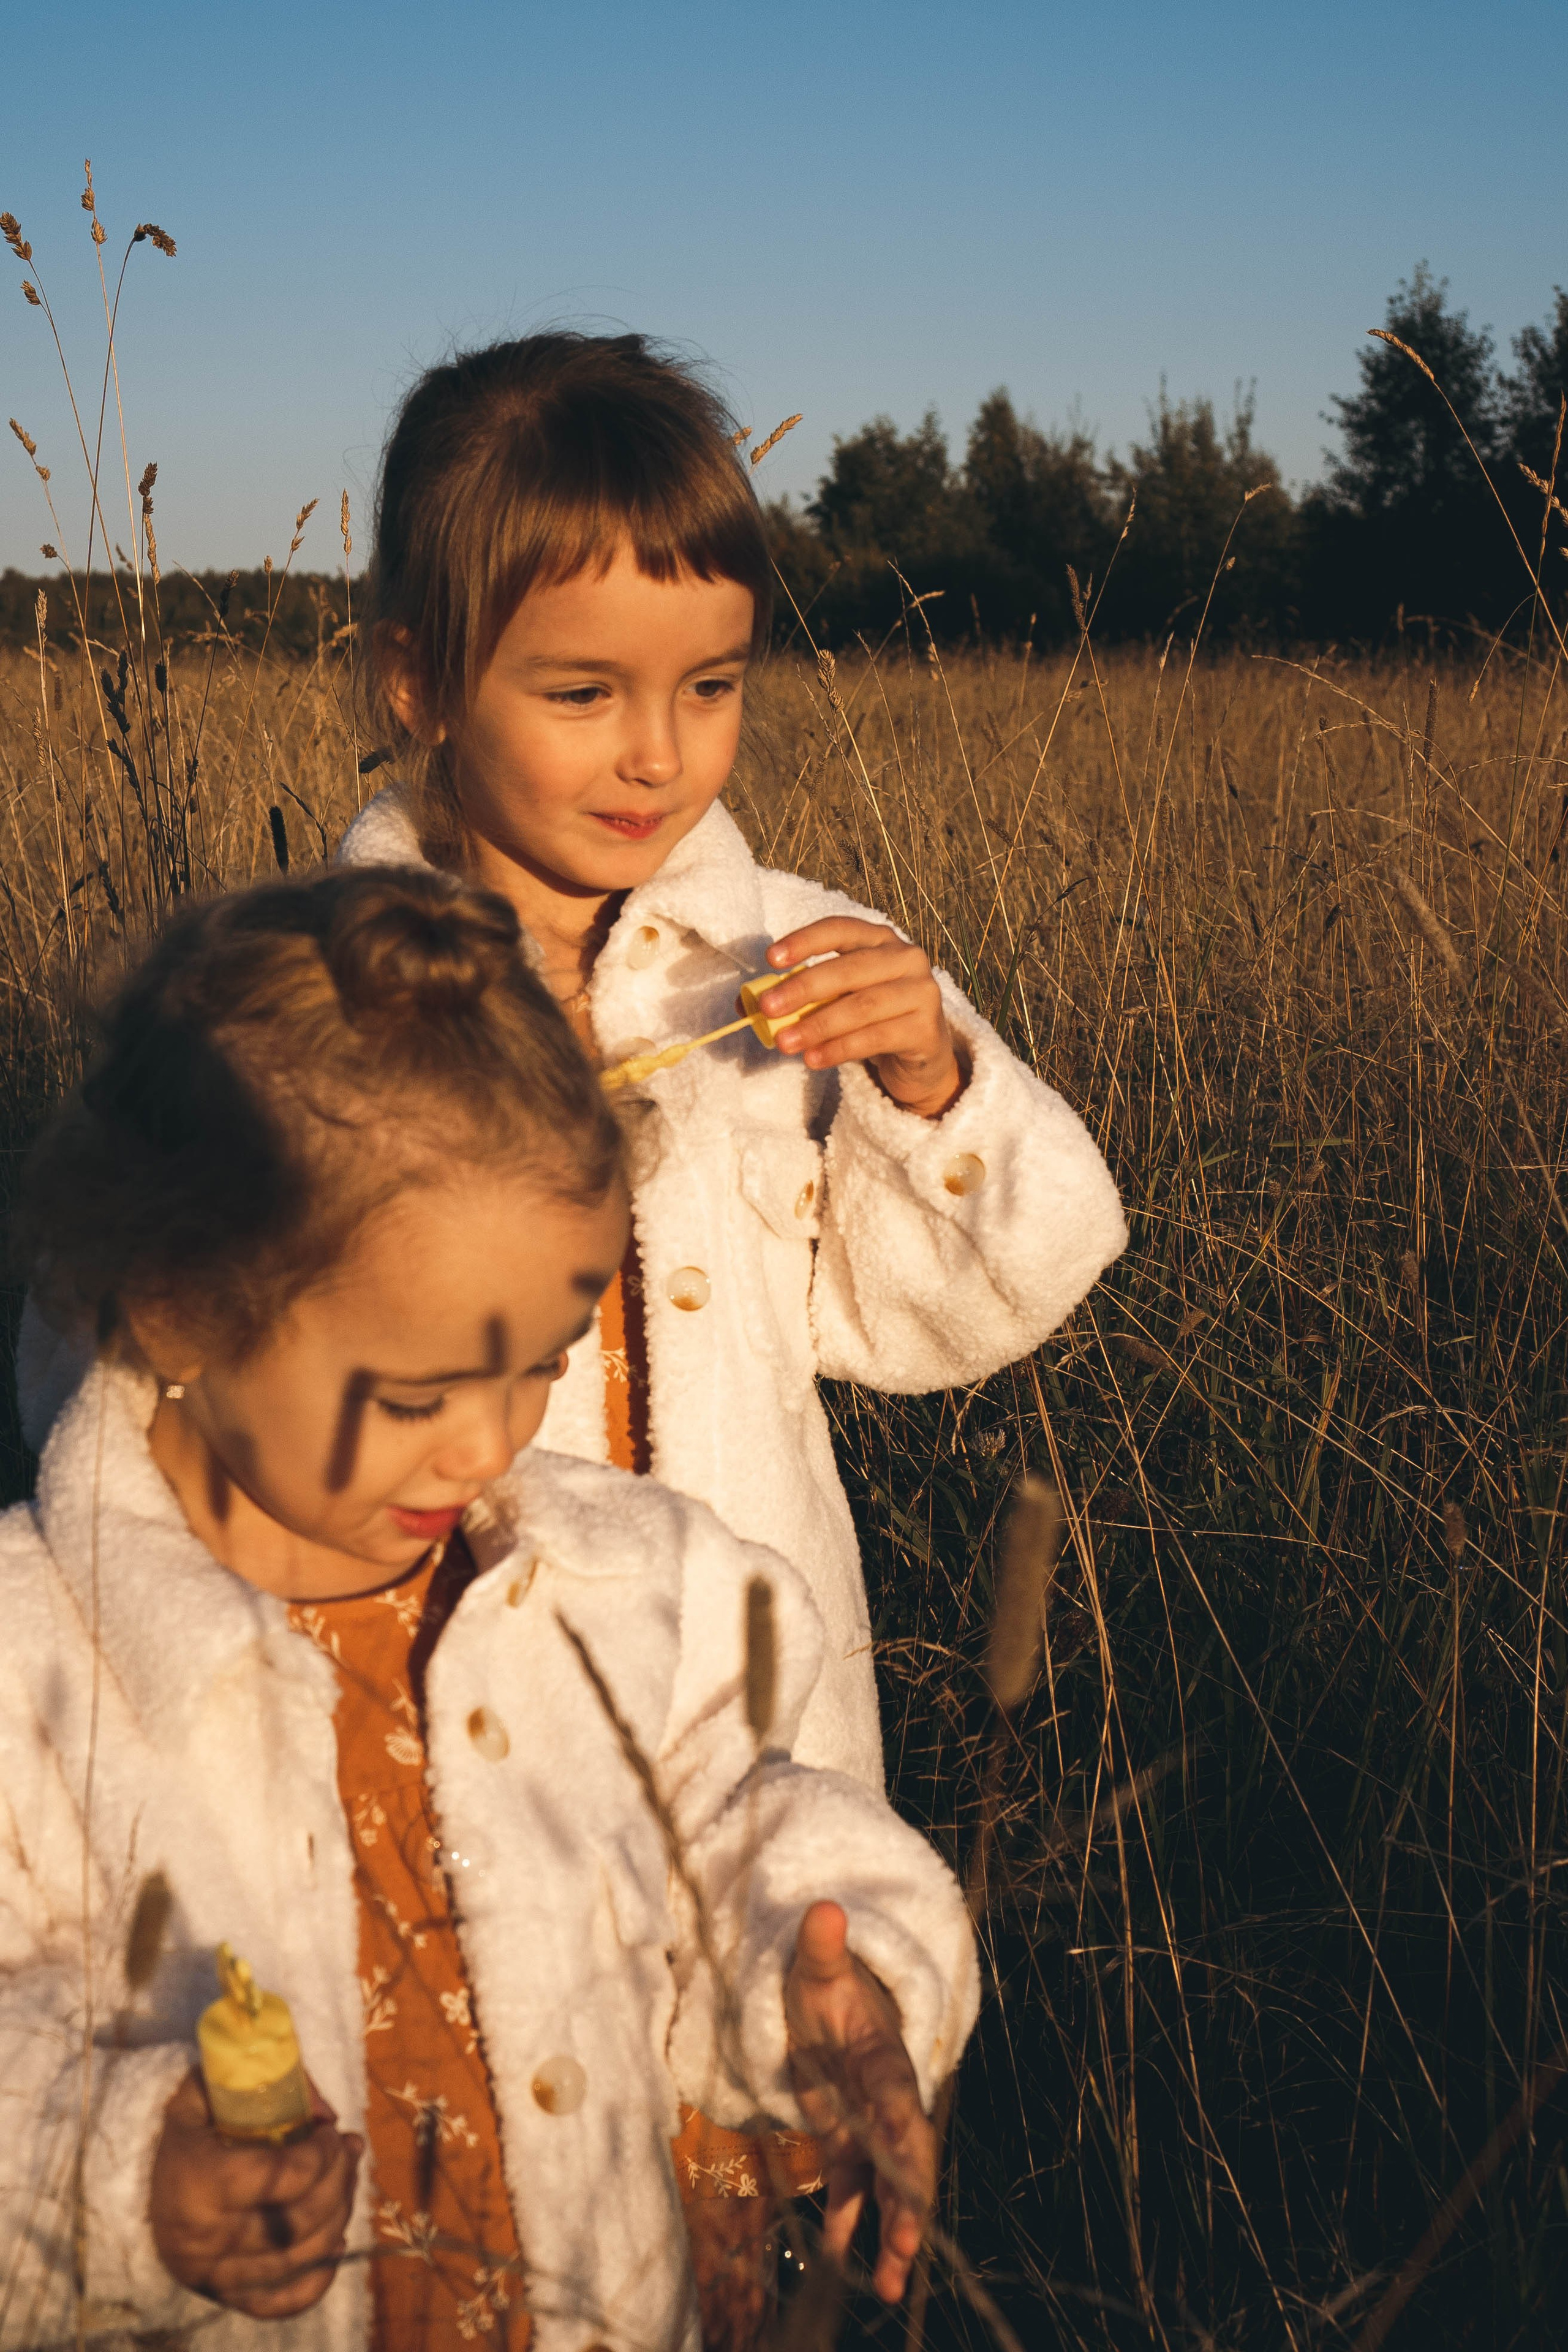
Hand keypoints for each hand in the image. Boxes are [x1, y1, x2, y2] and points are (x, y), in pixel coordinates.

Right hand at [150, 2069, 361, 2317]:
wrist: (145, 2195)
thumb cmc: (188, 2135)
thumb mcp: (206, 2091)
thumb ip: (264, 2084)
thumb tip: (324, 2113)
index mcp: (199, 2185)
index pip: (281, 2178)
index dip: (321, 2154)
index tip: (332, 2130)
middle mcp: (206, 2241)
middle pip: (299, 2221)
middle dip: (339, 2179)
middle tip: (350, 2148)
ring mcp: (218, 2278)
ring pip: (304, 2257)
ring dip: (341, 2214)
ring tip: (348, 2179)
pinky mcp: (230, 2300)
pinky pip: (288, 2302)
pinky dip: (322, 2274)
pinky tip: (336, 2239)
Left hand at [759, 919, 964, 1117]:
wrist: (922, 1057)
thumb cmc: (871, 1020)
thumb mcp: (836, 1000)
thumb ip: (799, 996)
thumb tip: (744, 1004)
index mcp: (880, 940)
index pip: (841, 929)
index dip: (805, 941)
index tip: (770, 959)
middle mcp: (906, 958)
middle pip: (849, 969)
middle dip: (803, 989)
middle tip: (767, 1008)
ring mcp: (922, 992)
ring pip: (862, 1006)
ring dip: (817, 1025)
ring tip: (784, 1043)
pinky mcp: (926, 1029)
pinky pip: (876, 1037)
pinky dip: (840, 1049)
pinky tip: (813, 1059)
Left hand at [783, 1900, 933, 2301]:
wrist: (821, 1998)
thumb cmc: (822, 1981)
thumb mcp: (816, 1965)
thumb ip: (821, 1946)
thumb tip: (824, 1909)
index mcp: (882, 2055)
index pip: (897, 2093)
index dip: (901, 2123)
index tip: (905, 2156)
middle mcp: (883, 2098)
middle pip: (904, 2153)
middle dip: (908, 2199)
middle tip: (906, 2247)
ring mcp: (865, 2124)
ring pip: (884, 2183)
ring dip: (889, 2229)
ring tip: (887, 2282)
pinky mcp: (844, 2140)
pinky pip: (851, 2188)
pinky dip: (849, 2223)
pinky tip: (842, 2260)